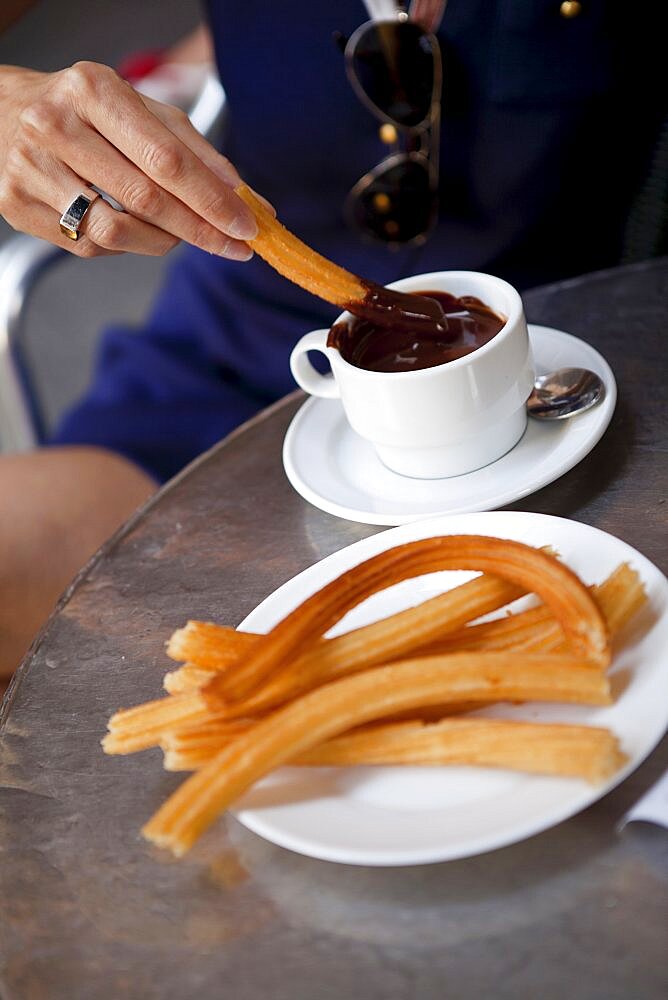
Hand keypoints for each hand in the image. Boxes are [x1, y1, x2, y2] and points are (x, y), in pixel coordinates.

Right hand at [0, 62, 258, 258]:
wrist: (1, 113)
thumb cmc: (81, 111)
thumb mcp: (137, 109)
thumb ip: (192, 148)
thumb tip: (244, 195)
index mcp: (93, 91)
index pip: (166, 158)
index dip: (211, 198)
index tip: (246, 224)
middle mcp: (56, 126)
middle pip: (146, 198)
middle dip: (200, 229)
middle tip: (232, 246)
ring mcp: (31, 169)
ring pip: (117, 230)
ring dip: (164, 242)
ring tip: (182, 234)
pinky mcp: (18, 206)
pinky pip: (91, 244)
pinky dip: (127, 244)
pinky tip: (137, 230)